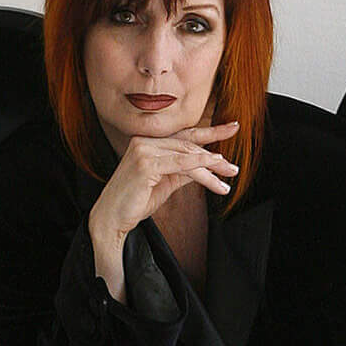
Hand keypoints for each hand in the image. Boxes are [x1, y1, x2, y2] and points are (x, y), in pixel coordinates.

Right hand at [88, 122, 237, 296]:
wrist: (111, 218)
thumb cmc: (134, 202)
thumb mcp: (165, 183)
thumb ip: (182, 171)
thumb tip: (205, 165)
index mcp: (147, 143)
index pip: (184, 136)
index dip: (210, 131)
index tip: (232, 128)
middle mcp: (144, 142)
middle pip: (188, 145)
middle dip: (215, 157)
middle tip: (234, 169)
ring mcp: (143, 150)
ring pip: (187, 156)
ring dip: (212, 167)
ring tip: (228, 177)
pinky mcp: (145, 164)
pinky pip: (180, 164)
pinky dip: (199, 167)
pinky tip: (214, 172)